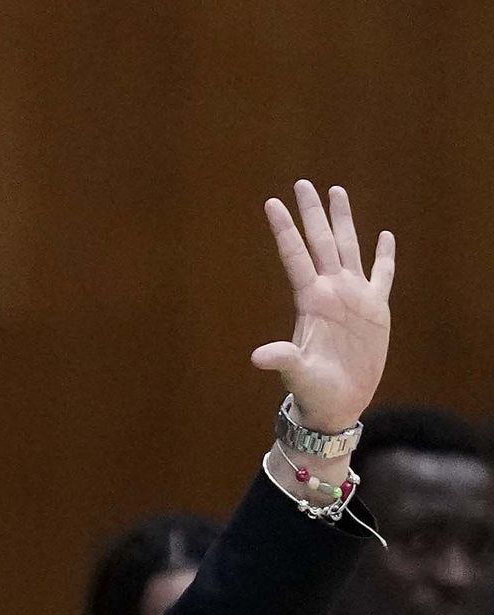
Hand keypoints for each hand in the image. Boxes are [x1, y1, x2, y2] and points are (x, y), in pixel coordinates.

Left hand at [253, 181, 393, 432]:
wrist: (338, 403)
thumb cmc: (313, 390)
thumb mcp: (298, 374)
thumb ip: (283, 360)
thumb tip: (259, 357)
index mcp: (311, 301)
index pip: (295, 256)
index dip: (285, 229)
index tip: (272, 202)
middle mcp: (331, 292)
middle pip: (321, 242)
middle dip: (312, 213)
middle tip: (303, 183)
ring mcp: (353, 297)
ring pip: (349, 248)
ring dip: (343, 221)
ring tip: (337, 191)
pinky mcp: (376, 310)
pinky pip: (382, 276)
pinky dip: (385, 256)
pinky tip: (385, 235)